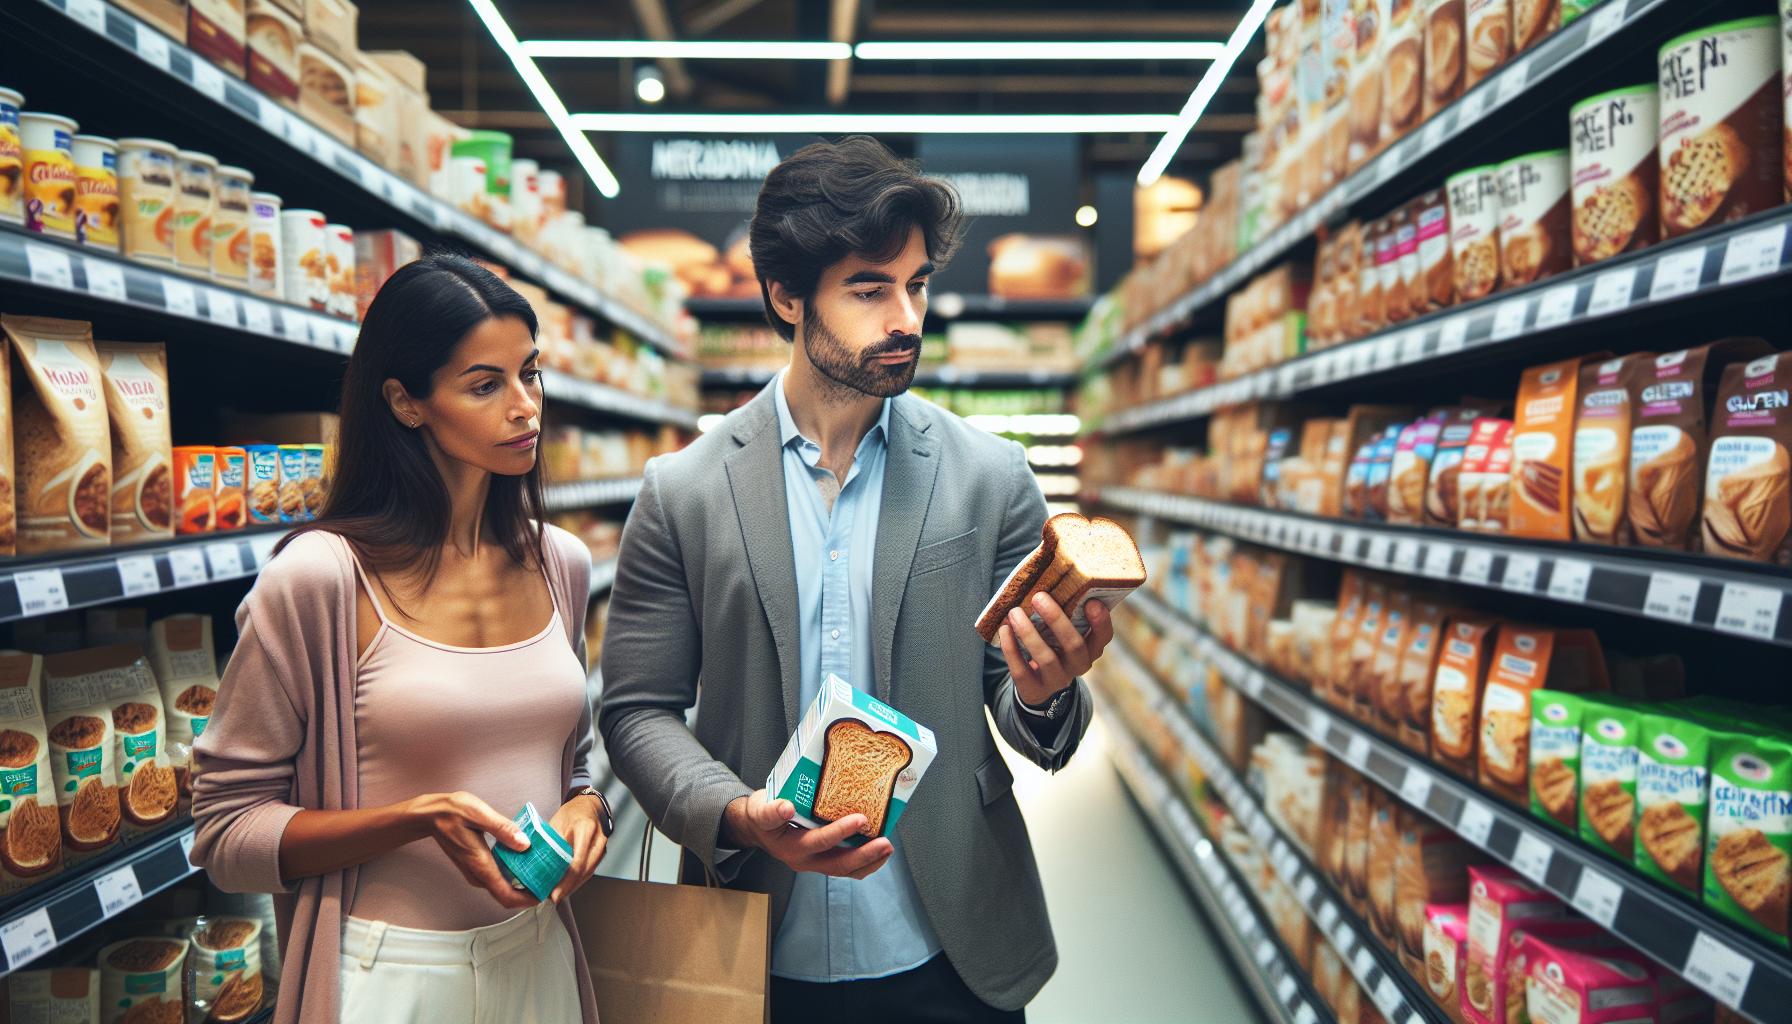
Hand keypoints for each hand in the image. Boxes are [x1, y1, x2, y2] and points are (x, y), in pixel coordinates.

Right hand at [406, 791, 538, 909]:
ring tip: (541, 871)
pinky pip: (497, 877)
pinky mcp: (476, 865)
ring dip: (521, 885)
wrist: (430, 815)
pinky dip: (512, 875)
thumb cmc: (452, 812)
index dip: (527, 900)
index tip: (544, 895)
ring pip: (502, 887)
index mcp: (481, 865)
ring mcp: (475, 871)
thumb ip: (503, 829)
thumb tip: (524, 844)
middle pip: (506, 895)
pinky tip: (523, 860)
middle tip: (549, 881)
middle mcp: (478, 873)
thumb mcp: (480, 814)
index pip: (506, 895)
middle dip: (528, 893)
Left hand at [547, 794, 609, 902]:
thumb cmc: (572, 812)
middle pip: (584, 871)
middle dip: (569, 887)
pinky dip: (578, 880)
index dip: (566, 881)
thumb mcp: (557, 823)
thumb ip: (550, 843)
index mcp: (585, 829)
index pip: (577, 861)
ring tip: (558, 895)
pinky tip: (567, 886)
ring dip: (573, 886)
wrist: (588, 806)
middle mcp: (597, 840)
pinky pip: (589, 870)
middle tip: (554, 898)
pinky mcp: (600, 853)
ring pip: (588, 873)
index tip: (554, 893)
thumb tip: (536, 865)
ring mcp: (601, 847)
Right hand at [723, 789, 892, 879]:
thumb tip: (786, 808)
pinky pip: (846, 869)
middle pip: (837, 863)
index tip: (860, 819)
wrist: (756, 830)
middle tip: (885, 841)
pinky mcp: (821, 862)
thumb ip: (770, 810)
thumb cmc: (761, 815)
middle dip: (864, 854)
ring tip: (887, 848)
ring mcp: (813, 864)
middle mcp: (803, 860)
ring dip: (869, 861)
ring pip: (844, 870)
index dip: (839, 831)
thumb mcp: (759, 808)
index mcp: (790, 846)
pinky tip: (879, 852)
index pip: (818, 840)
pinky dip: (865, 863)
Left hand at [998, 594, 1112, 706]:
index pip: (1103, 637)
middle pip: (1073, 645)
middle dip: (1056, 620)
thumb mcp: (1064, 632)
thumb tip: (1048, 575)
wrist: (1039, 685)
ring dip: (1029, 633)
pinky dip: (1011, 649)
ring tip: (1015, 612)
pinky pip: (1022, 670)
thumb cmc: (1053, 644)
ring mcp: (1057, 680)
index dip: (1100, 621)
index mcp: (1090, 648)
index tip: (1091, 602)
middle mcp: (1078, 665)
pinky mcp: (1034, 689)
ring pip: (1046, 658)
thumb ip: (1064, 611)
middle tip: (1039, 597)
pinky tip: (1004, 629)